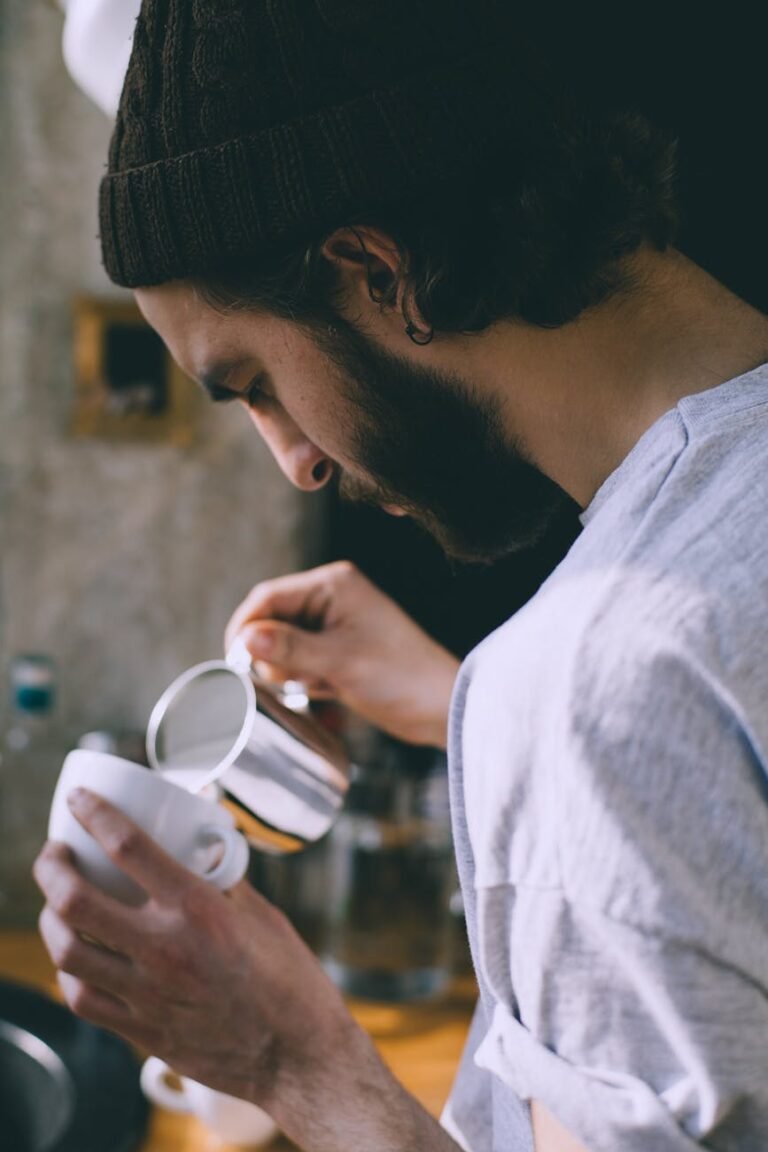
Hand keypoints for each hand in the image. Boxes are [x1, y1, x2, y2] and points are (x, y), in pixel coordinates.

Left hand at [34, 791, 462, 1151]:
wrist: (297, 1055)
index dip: (94, 813)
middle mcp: (166, 948)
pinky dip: (69, 971)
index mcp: (199, 909)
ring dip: (51, 919)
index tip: (79, 800)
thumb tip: (199, 845)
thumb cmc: (289, 979)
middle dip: (51, 867)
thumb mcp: (261, 914)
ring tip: (56, 903)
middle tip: (55, 854)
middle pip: (75, 900)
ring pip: (68, 951)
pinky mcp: (142, 1030)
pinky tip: (76, 956)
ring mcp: (148, 993)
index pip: (128, 847)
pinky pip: (83, 997)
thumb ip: (221, 880)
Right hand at [225, 562, 459, 748]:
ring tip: (321, 685)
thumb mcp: (340, 662)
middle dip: (273, 656)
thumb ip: (290, 649)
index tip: (235, 662)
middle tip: (293, 680)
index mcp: (333, 584)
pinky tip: (329, 690)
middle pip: (272, 622)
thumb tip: (244, 640)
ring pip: (283, 646)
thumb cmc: (401, 676)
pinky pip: (300, 662)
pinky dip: (304, 679)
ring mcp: (334, 626)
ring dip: (290, 671)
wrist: (440, 707)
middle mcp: (331, 598)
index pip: (268, 597)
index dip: (246, 628)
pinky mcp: (337, 652)